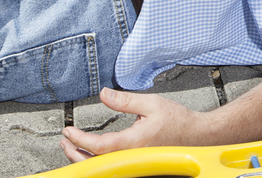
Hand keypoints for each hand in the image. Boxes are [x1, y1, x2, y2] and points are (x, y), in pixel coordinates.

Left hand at [60, 88, 204, 160]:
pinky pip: (112, 166)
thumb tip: (103, 94)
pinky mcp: (137, 164)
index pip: (98, 146)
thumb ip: (125, 100)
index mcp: (133, 143)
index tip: (68, 130)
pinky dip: (97, 161)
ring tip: (73, 146)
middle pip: (95, 162)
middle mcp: (131, 157)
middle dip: (75, 152)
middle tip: (64, 140)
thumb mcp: (150, 103)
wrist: (197, 136)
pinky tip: (92, 153)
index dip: (79, 139)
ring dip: (83, 158)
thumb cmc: (178, 121)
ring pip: (102, 167)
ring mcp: (134, 163)